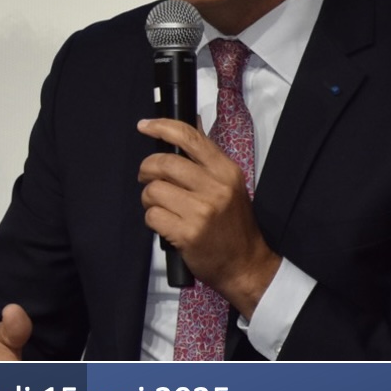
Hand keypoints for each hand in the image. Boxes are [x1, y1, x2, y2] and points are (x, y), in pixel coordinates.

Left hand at [137, 118, 280, 315]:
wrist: (246, 265)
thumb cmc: (233, 224)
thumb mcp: (229, 186)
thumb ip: (207, 159)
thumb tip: (187, 125)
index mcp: (226, 172)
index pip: (190, 138)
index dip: (162, 127)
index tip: (144, 126)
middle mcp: (215, 188)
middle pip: (163, 163)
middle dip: (147, 169)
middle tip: (148, 178)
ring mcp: (201, 211)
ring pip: (153, 190)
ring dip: (149, 198)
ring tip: (161, 206)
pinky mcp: (187, 233)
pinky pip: (152, 215)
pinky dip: (152, 219)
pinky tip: (165, 224)